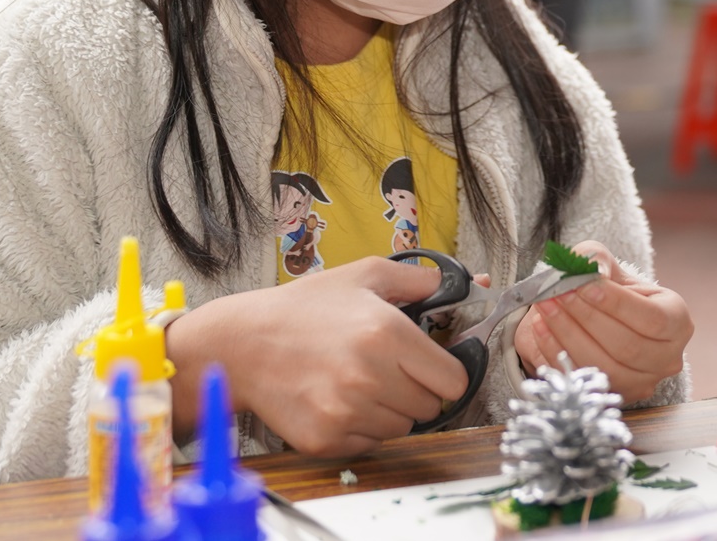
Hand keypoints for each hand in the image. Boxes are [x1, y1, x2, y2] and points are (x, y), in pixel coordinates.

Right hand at [166, 257, 469, 457]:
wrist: (244, 344)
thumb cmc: (305, 307)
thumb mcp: (365, 275)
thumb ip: (422, 279)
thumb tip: (473, 283)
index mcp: (387, 334)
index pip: (453, 380)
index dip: (446, 372)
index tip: (432, 365)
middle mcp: (369, 377)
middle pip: (431, 407)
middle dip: (418, 389)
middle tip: (391, 369)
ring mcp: (346, 412)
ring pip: (402, 428)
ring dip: (391, 408)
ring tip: (360, 380)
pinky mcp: (325, 438)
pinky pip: (370, 443)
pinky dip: (362, 426)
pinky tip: (340, 398)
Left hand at [514, 241, 692, 404]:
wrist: (603, 318)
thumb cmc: (611, 289)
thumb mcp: (607, 265)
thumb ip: (599, 260)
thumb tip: (593, 271)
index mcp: (677, 321)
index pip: (651, 317)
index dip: (616, 303)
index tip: (582, 285)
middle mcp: (668, 358)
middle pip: (627, 346)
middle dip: (586, 318)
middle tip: (557, 294)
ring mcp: (643, 383)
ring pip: (605, 367)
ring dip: (568, 336)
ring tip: (545, 307)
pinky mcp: (615, 396)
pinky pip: (584, 380)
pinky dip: (558, 353)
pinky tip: (541, 328)